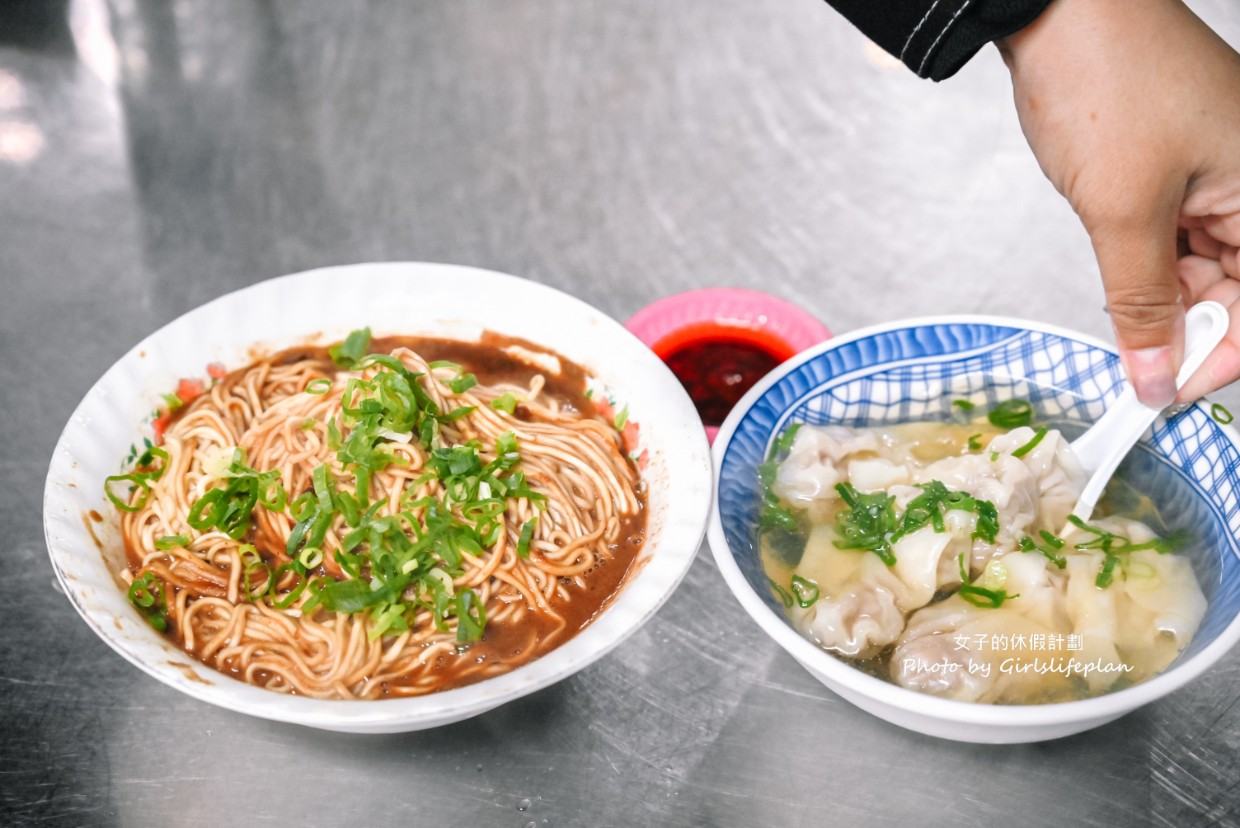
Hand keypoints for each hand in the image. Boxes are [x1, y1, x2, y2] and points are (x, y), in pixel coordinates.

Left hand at [998, 0, 1239, 405]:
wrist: (1059, 9)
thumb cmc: (1104, 81)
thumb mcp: (1122, 211)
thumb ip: (1140, 302)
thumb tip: (1153, 374)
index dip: (1220, 357)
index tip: (1164, 393)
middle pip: (1236, 291)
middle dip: (1185, 334)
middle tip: (1131, 367)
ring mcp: (1215, 174)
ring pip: (1203, 269)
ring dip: (1160, 304)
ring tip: (1120, 323)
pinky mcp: (1174, 168)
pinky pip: (1173, 239)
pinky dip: (1145, 269)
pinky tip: (1120, 283)